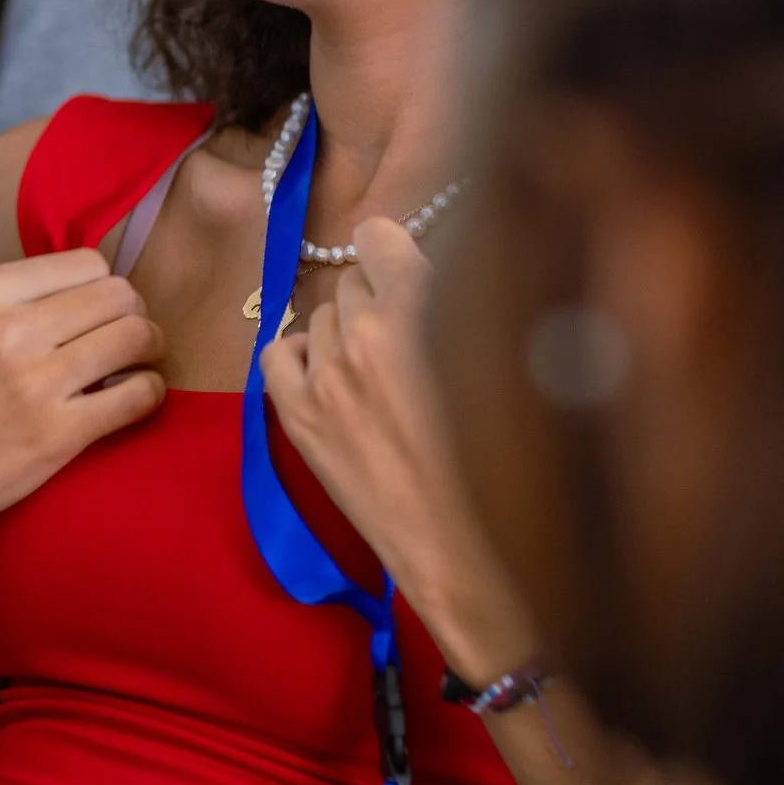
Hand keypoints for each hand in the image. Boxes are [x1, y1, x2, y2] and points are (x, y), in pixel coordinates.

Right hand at [0, 249, 162, 571]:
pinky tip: (131, 401)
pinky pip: (138, 395)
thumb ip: (14, 301)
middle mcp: (11, 329)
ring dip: (148, 350)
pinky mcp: (57, 433)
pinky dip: (148, 394)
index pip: (88, 262)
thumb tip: (92, 283)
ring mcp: (35, 382)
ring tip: (135, 368)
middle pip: (119, 294)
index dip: (102, 289)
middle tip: (126, 342)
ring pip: (137, 336)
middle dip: (132, 315)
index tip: (98, 314)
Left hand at [264, 219, 534, 680]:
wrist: (467, 548)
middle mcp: (364, 332)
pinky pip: (277, 351)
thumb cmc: (505, 461)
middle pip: (351, 280)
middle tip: (407, 342)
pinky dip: (299, 355)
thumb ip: (465, 302)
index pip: (379, 236)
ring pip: (319, 316)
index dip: (393, 254)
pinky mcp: (297, 415)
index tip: (405, 275)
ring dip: (344, 331)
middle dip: (376, 300)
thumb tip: (428, 270)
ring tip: (378, 374)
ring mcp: (324, 375)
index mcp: (422, 309)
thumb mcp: (504, 360)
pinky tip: (330, 377)